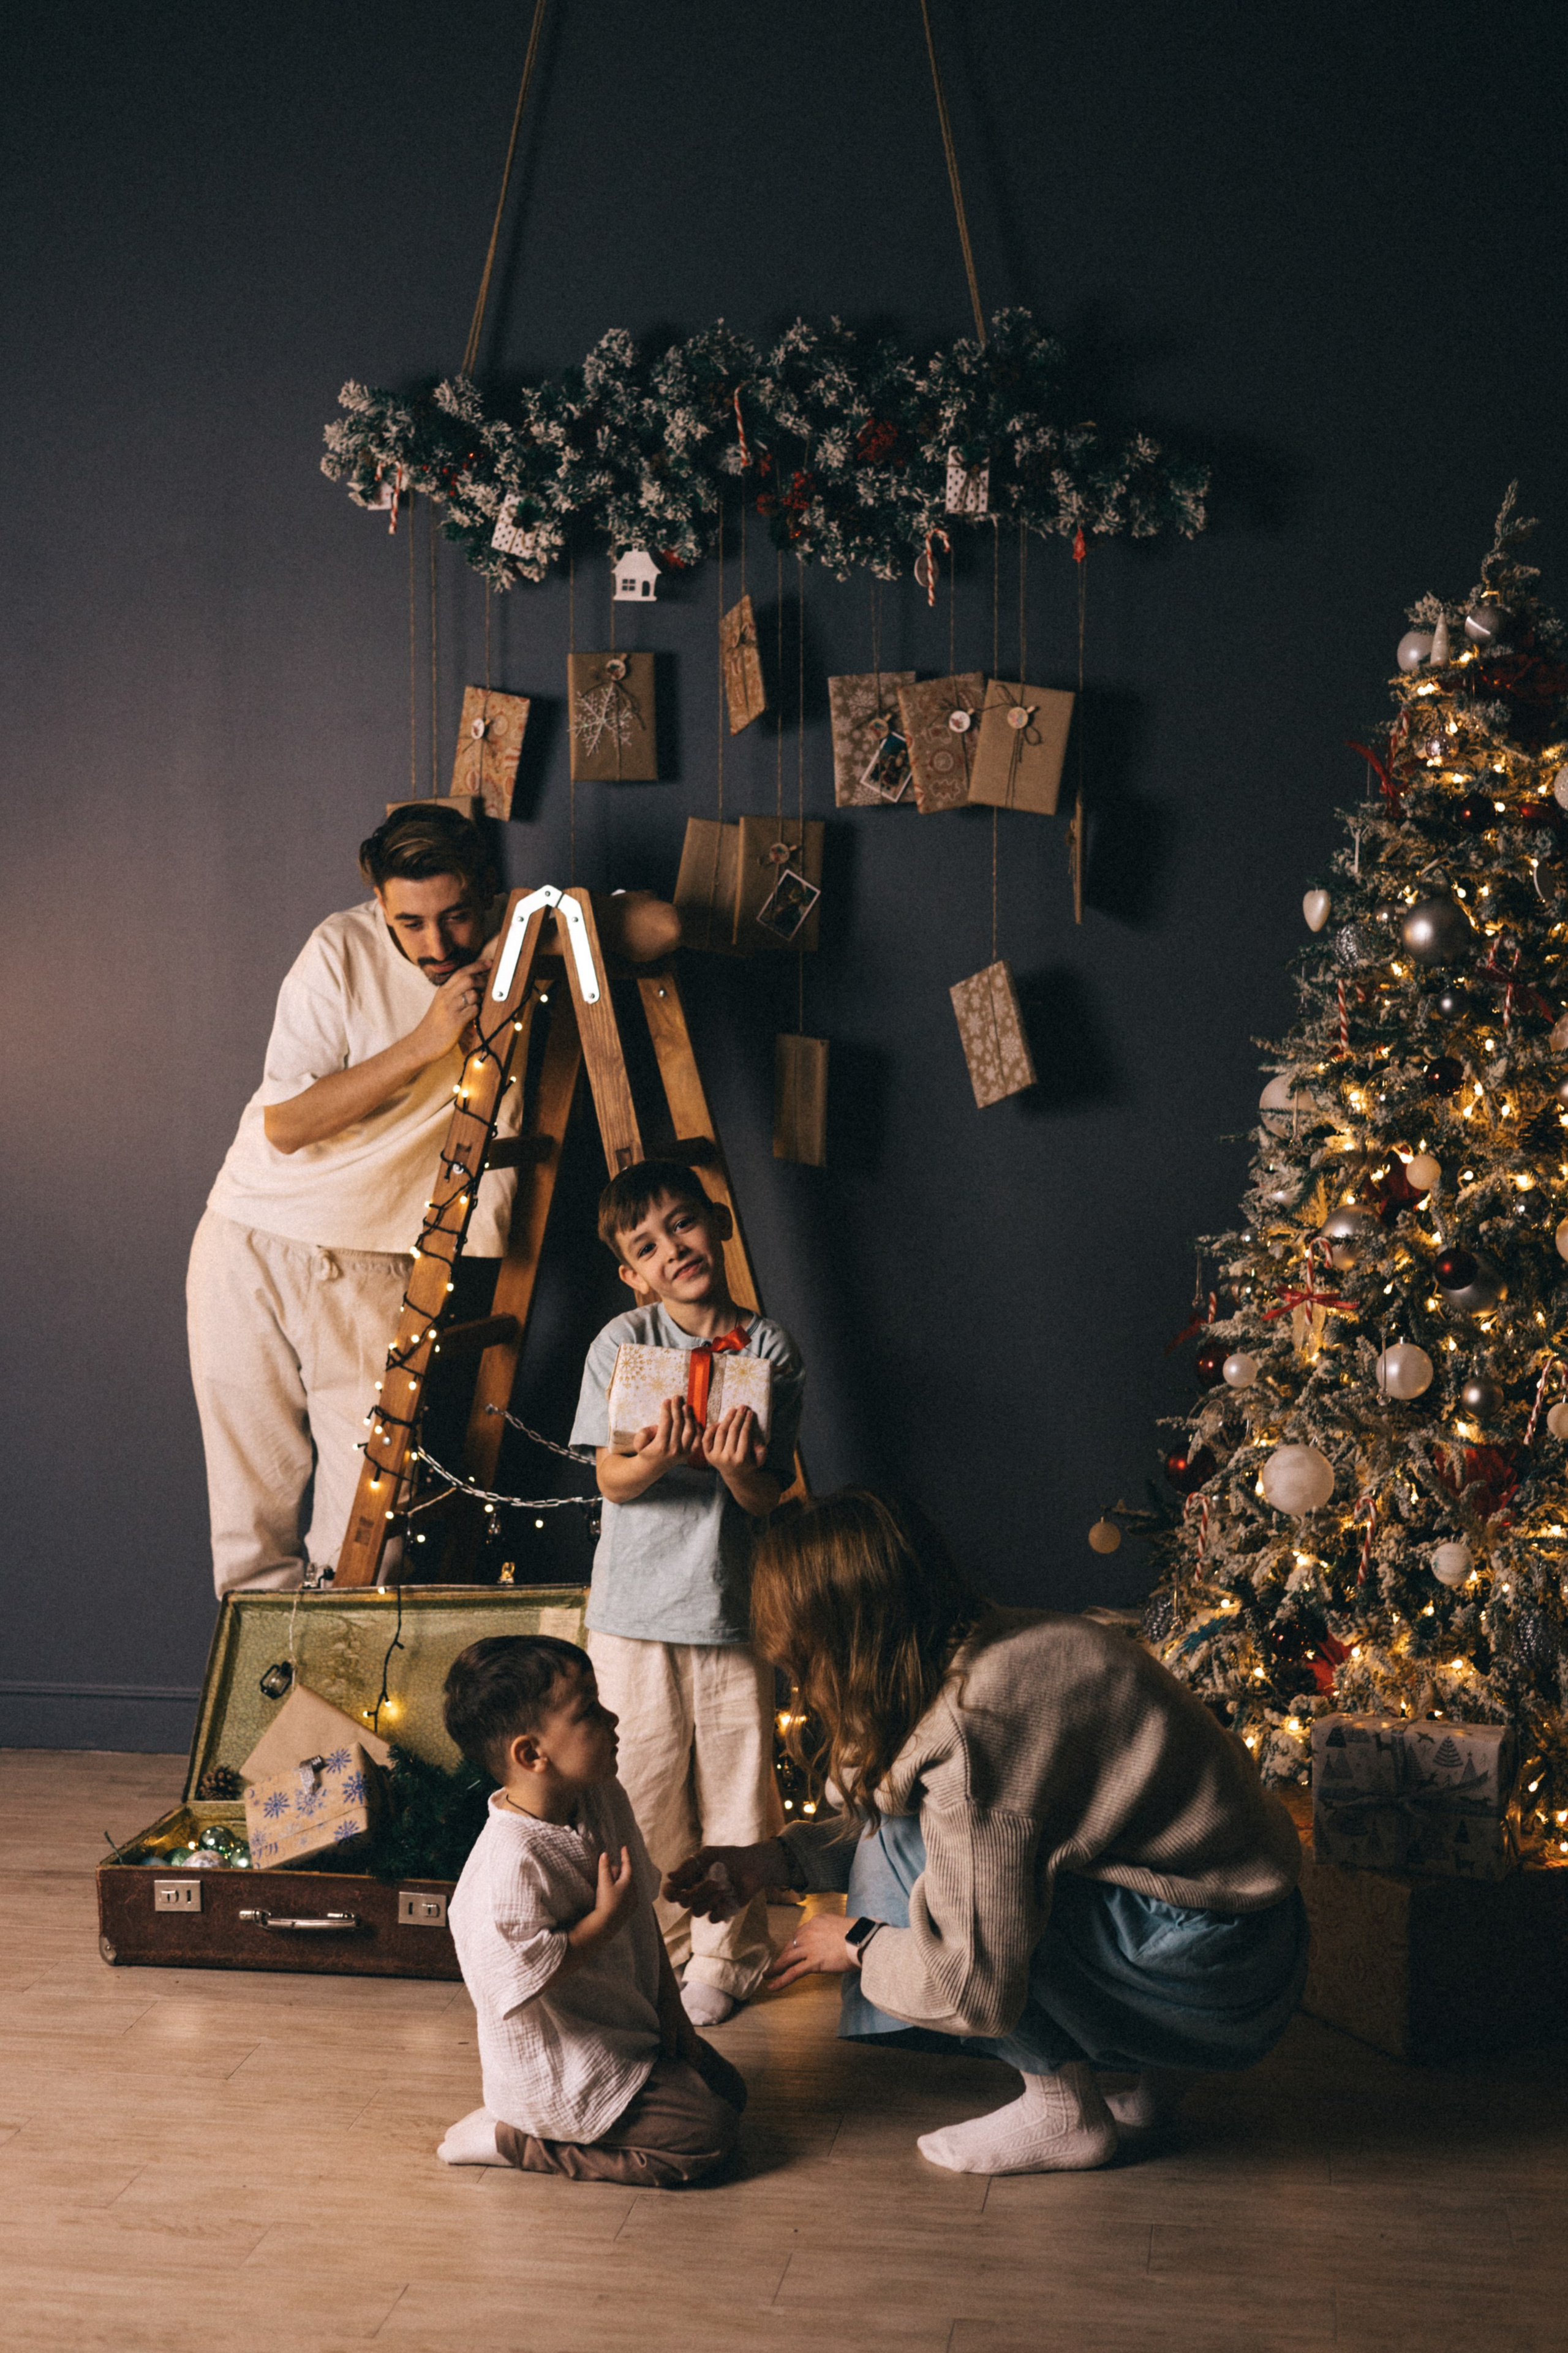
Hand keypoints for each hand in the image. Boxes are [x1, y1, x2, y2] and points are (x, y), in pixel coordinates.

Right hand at [407, 953, 493, 1064]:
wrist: (421, 1044)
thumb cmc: (434, 1026)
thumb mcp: (442, 1005)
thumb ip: (455, 996)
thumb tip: (476, 991)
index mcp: (442, 991)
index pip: (461, 972)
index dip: (477, 965)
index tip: (490, 963)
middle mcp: (446, 997)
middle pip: (468, 978)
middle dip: (482, 979)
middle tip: (490, 984)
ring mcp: (450, 1008)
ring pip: (472, 993)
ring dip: (481, 997)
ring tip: (480, 1003)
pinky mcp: (456, 1021)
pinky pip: (473, 1010)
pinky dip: (478, 1011)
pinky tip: (475, 1016)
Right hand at [580, 1845, 637, 1947]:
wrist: (607, 1924)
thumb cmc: (606, 1902)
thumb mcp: (604, 1882)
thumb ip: (604, 1867)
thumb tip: (605, 1854)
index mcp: (629, 1882)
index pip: (627, 1865)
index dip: (625, 1856)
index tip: (624, 1848)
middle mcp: (634, 1891)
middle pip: (627, 1876)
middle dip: (620, 1870)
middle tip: (611, 1867)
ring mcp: (633, 1901)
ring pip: (628, 1886)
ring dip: (621, 1881)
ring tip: (611, 1881)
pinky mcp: (629, 1910)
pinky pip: (628, 1896)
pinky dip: (622, 1891)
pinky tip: (616, 1894)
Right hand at [631, 1395, 701, 1478]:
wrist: (652, 1468)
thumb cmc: (645, 1450)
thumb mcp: (638, 1442)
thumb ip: (644, 1433)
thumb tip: (657, 1426)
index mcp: (661, 1445)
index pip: (666, 1423)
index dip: (667, 1410)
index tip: (666, 1400)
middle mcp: (674, 1449)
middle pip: (678, 1424)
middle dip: (677, 1409)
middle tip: (676, 1397)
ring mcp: (684, 1452)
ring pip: (689, 1430)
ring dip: (688, 1416)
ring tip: (686, 1405)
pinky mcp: (689, 1453)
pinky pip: (697, 1439)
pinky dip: (698, 1428)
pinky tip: (694, 1418)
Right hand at [663, 1840, 780, 1920]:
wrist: (754, 1865)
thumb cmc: (730, 1857)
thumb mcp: (708, 1855)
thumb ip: (689, 1865)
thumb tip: (670, 1876)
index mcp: (689, 1879)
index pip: (671, 1891)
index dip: (669, 1893)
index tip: (676, 1890)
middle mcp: (695, 1892)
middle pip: (684, 1902)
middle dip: (697, 1892)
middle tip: (714, 1882)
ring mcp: (708, 1903)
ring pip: (697, 1911)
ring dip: (710, 1900)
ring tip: (724, 1888)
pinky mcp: (721, 1911)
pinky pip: (712, 1918)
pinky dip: (720, 1909)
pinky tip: (728, 1898)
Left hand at [701, 1404, 764, 1479]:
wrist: (735, 1475)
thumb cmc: (748, 1463)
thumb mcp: (759, 1459)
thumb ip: (761, 1449)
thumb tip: (755, 1436)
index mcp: (741, 1459)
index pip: (744, 1434)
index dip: (747, 1421)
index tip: (750, 1413)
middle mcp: (727, 1458)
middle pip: (733, 1431)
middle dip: (738, 1417)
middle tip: (742, 1407)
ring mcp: (716, 1456)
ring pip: (721, 1432)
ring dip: (727, 1419)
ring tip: (733, 1411)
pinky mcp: (708, 1455)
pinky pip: (707, 1438)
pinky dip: (712, 1428)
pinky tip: (720, 1422)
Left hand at [765, 1912, 862, 1989]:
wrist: (863, 1939)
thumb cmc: (859, 1934)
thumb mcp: (840, 1925)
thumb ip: (830, 1931)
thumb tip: (830, 1941)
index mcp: (816, 1921)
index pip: (799, 1934)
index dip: (793, 1944)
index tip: (791, 1951)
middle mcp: (809, 1932)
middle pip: (790, 1945)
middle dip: (783, 1956)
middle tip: (777, 1964)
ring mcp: (809, 1947)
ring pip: (787, 1958)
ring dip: (776, 1968)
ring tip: (768, 1975)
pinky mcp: (813, 1962)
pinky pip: (793, 1972)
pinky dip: (780, 1980)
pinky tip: (772, 1986)